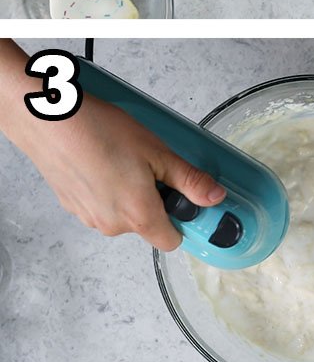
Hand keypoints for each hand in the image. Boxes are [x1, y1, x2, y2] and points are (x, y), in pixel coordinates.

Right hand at [13, 97, 225, 251]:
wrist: (49, 120)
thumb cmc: (101, 133)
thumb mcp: (158, 153)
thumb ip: (189, 181)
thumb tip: (215, 197)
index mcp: (138, 215)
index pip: (171, 241)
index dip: (183, 220)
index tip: (188, 199)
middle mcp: (111, 224)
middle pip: (148, 224)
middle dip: (156, 199)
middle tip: (153, 166)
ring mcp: (88, 216)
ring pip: (123, 213)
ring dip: (130, 193)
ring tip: (125, 158)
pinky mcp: (71, 205)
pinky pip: (101, 204)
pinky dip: (108, 188)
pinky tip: (104, 160)